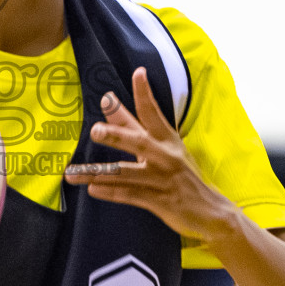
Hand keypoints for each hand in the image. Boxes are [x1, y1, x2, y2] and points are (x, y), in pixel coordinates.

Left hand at [64, 67, 237, 241]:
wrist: (211, 212)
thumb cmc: (182, 177)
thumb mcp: (165, 149)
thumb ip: (135, 129)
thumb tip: (108, 106)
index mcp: (168, 139)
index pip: (154, 112)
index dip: (145, 93)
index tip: (138, 72)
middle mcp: (166, 156)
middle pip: (138, 142)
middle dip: (116, 135)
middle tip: (95, 130)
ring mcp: (162, 179)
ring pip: (125, 173)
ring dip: (98, 172)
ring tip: (73, 173)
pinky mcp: (160, 201)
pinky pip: (130, 195)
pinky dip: (110, 193)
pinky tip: (93, 190)